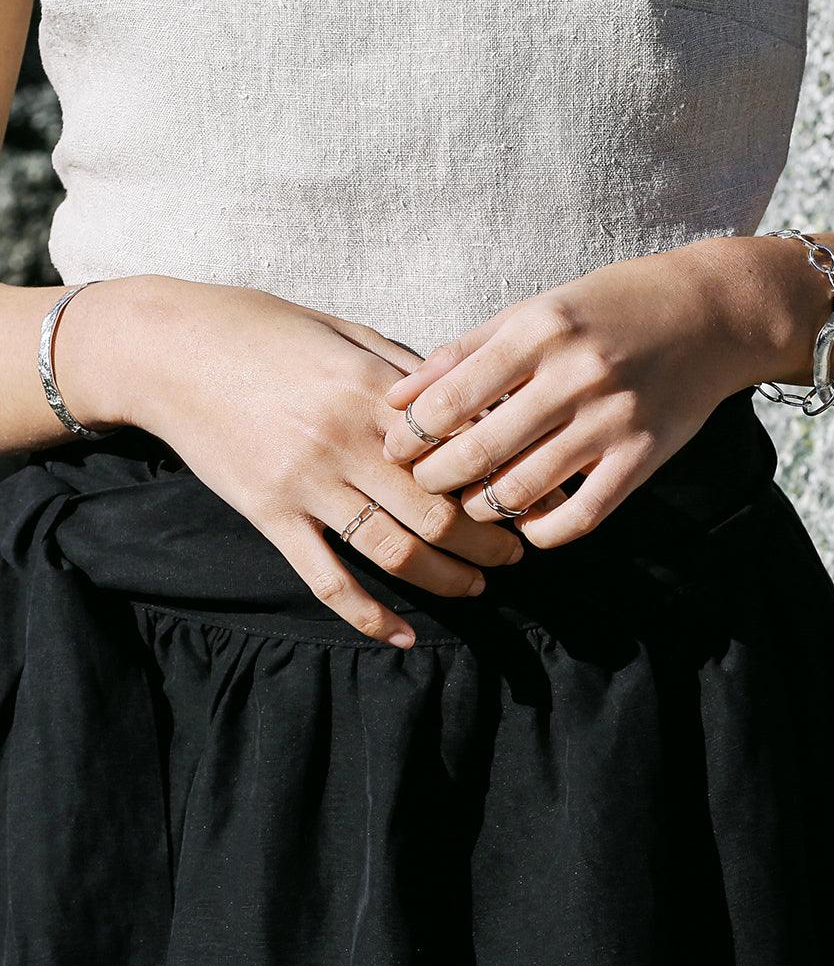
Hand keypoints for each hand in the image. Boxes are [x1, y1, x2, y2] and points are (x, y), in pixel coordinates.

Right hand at [118, 277, 524, 647]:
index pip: (459, 449)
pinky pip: (326, 578)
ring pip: (394, 551)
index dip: (503, 479)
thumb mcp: (343, 330)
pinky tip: (400, 636)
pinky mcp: (269, 514)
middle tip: (515, 554)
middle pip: (439, 512)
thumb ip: (403, 368)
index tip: (532, 497)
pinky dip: (367, 615)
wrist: (169, 348)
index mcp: (372, 390)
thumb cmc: (260, 329)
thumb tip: (462, 400)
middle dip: (489, 542)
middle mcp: (345, 441)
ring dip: (446, 579)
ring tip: (477, 588)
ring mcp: (306, 484)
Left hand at [381, 237, 766, 548]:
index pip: (449, 400)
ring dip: (480, 509)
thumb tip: (397, 397)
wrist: (711, 314)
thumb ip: (464, 352)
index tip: (394, 449)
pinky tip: (525, 523)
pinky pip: (581, 516)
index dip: (409, 436)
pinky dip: (542, 532)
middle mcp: (573, 376)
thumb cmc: (609, 308)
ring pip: (521, 491)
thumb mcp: (534, 311)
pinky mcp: (643, 457)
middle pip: (477, 453)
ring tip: (467, 504)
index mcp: (538, 331)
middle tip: (422, 485)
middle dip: (433, 480)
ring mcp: (611, 421)